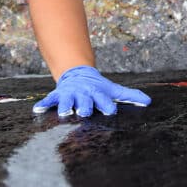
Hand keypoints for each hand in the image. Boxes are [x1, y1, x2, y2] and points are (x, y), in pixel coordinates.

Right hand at [32, 65, 150, 116]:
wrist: (78, 74)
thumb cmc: (98, 87)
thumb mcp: (113, 90)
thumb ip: (131, 95)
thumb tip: (149, 101)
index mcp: (98, 93)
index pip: (104, 100)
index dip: (107, 105)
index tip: (111, 111)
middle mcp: (84, 94)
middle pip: (85, 101)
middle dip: (85, 106)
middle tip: (85, 112)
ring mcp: (70, 95)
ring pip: (68, 101)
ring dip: (66, 106)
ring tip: (65, 112)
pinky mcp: (58, 95)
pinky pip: (49, 100)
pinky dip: (43, 105)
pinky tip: (37, 110)